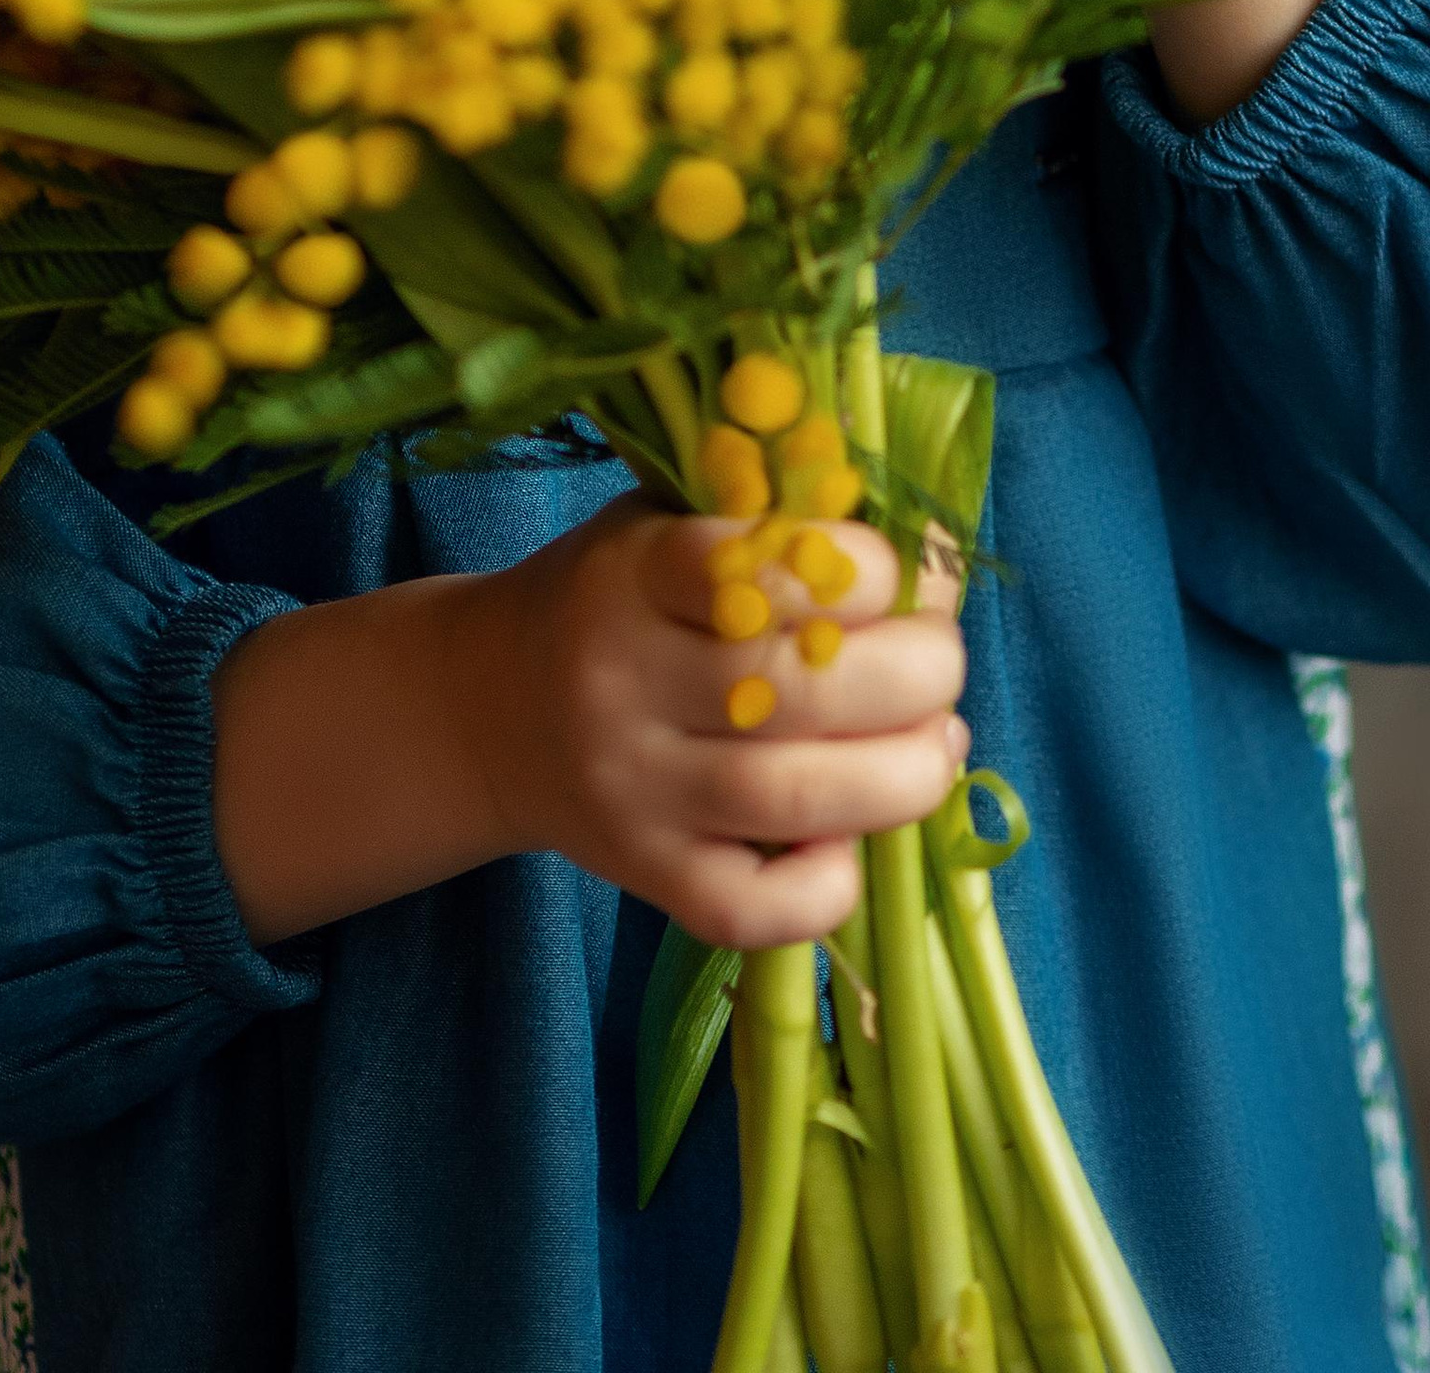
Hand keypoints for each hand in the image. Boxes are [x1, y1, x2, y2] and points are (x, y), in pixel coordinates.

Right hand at [212, 497, 964, 950]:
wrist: (488, 707)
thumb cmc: (615, 596)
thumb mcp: (668, 520)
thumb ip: (777, 519)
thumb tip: (931, 547)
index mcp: (632, 573)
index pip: (754, 567)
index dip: (861, 569)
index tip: (905, 571)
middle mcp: (622, 682)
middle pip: (798, 688)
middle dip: (917, 673)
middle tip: (941, 661)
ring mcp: (632, 791)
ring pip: (792, 801)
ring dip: (906, 775)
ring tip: (941, 744)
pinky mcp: (645, 876)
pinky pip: (751, 910)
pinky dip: (827, 885)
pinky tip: (852, 837)